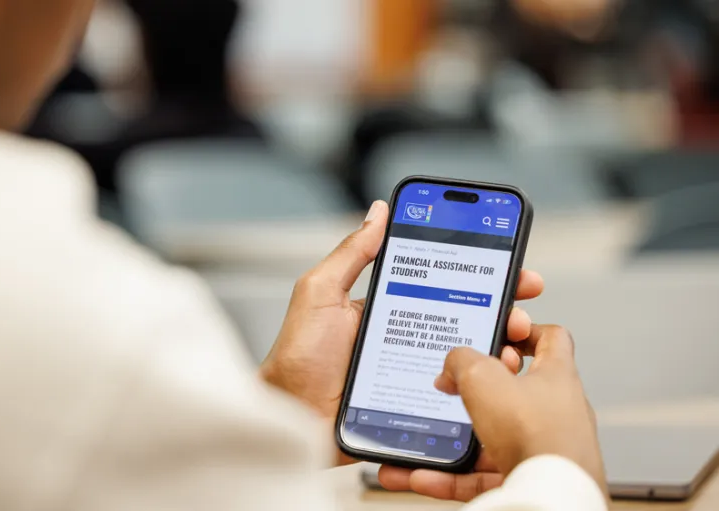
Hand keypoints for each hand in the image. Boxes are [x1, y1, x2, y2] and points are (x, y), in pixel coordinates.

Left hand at [260, 200, 545, 465]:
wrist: (291, 417)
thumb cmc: (298, 357)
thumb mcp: (320, 293)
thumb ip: (351, 254)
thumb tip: (378, 212)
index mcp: (390, 307)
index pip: (445, 284)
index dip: (482, 274)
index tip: (513, 265)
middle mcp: (409, 338)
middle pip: (470, 320)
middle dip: (505, 311)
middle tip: (520, 311)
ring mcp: (418, 372)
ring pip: (473, 359)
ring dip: (502, 349)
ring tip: (511, 348)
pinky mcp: (420, 406)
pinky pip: (459, 396)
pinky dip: (484, 389)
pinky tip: (495, 384)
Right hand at [379, 325, 606, 500]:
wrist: (551, 498)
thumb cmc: (539, 436)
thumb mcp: (483, 378)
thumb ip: (462, 361)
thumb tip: (452, 364)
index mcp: (557, 377)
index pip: (550, 340)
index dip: (522, 332)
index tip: (496, 334)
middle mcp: (557, 413)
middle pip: (512, 392)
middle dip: (476, 392)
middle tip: (451, 388)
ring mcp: (544, 449)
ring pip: (490, 440)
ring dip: (453, 441)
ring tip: (423, 441)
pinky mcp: (530, 480)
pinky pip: (482, 476)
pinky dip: (451, 476)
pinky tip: (423, 475)